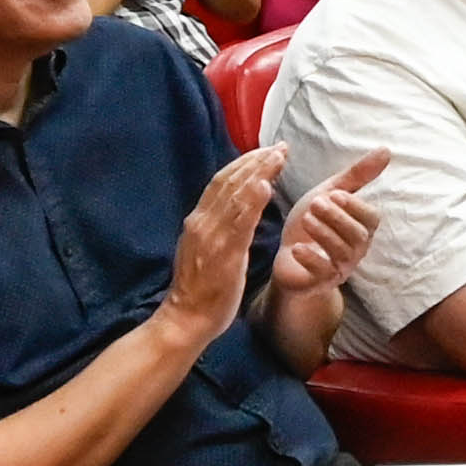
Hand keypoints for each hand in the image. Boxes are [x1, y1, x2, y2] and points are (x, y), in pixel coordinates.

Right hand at [152, 148, 275, 346]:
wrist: (186, 319)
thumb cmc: (200, 289)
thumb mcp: (205, 250)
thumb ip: (218, 228)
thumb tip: (234, 211)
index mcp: (198, 221)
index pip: (221, 183)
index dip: (244, 164)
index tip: (266, 152)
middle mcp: (202, 222)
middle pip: (229, 181)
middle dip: (256, 161)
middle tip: (280, 147)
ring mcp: (212, 236)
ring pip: (235, 195)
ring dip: (259, 172)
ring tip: (279, 156)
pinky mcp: (224, 252)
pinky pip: (240, 222)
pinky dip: (252, 200)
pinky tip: (266, 185)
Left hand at [268, 145, 384, 306]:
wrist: (286, 258)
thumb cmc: (312, 224)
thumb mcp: (331, 194)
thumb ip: (357, 176)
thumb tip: (387, 149)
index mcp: (361, 228)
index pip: (371, 219)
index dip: (356, 207)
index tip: (335, 194)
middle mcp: (356, 250)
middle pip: (357, 236)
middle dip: (337, 218)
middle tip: (315, 204)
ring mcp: (340, 269)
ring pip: (341, 253)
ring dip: (323, 234)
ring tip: (306, 219)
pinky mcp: (320, 283)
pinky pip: (322, 275)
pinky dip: (311, 260)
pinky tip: (297, 248)